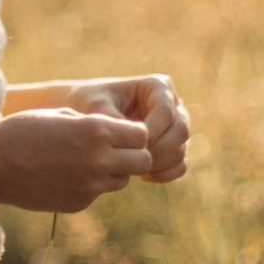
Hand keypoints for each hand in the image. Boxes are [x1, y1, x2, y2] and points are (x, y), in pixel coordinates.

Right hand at [0, 104, 157, 213]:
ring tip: (88, 161)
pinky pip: (98, 193)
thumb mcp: (63, 114)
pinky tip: (66, 175)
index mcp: (97, 131)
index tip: (120, 132)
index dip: (133, 133)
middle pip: (143, 161)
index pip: (142, 134)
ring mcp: (90, 186)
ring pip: (123, 180)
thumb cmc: (24, 130)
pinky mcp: (79, 203)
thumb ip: (95, 125)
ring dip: (114, 171)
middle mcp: (99, 160)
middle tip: (116, 150)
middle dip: (134, 154)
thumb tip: (118, 134)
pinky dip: (90, 185)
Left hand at [57, 75, 189, 182]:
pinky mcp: (171, 148)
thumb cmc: (87, 104)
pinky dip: (165, 174)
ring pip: (180, 150)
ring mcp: (174, 128)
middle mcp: (172, 105)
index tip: (128, 146)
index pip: (166, 111)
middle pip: (181, 131)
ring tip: (134, 169)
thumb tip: (138, 144)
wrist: (82, 119)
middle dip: (158, 150)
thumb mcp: (96, 108)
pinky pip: (180, 166)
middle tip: (132, 162)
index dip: (152, 131)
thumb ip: (115, 122)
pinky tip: (142, 176)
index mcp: (157, 87)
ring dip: (160, 164)